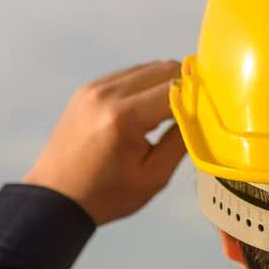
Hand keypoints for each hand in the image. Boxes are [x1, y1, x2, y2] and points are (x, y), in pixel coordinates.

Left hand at [23, 61, 188, 226]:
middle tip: (195, 108)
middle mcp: (107, 94)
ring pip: (145, 69)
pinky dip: (142, 86)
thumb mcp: (152, 177)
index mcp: (124, 117)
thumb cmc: (106, 196)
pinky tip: (146, 110)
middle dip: (184, 85)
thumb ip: (180, 141)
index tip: (212, 104)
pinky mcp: (86, 90)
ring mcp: (93, 88)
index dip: (198, 93)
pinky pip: (126, 76)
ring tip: (170, 112)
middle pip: (162, 69)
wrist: (56, 199)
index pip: (176, 86)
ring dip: (163, 84)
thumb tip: (201, 113)